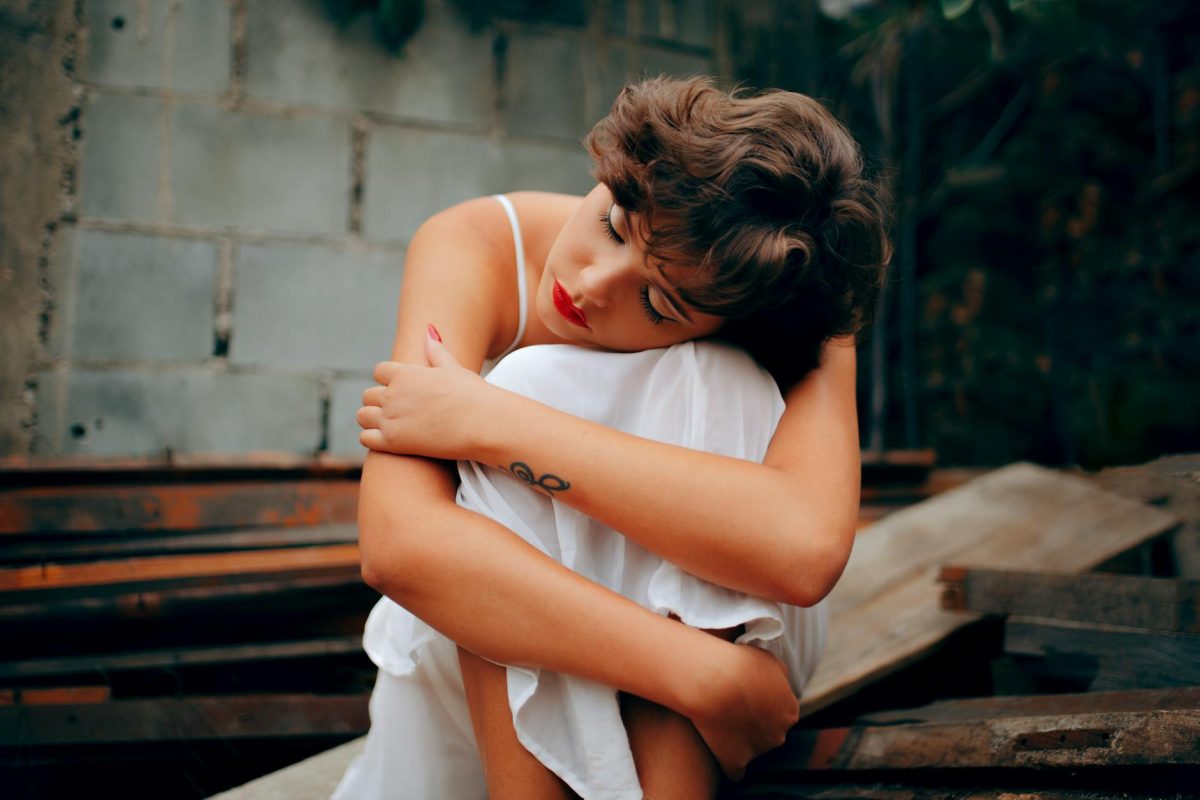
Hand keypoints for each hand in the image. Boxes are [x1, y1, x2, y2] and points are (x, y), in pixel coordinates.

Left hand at [357, 326, 495, 459]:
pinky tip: (390, 441)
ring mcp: (391, 418)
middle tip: (397, 411)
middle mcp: (394, 394)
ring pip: (362, 416)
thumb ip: (436, 351)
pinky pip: (365, 438)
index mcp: (406, 374)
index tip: (399, 390)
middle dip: (379, 402)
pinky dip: (373, 439)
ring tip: (390, 426)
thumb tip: (429, 329)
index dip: (387, 381)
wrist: (484, 424)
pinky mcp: (393, 442)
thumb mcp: (454, 369)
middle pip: (368, 395)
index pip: (379, 371)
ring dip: (372, 420)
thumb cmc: (474, 396)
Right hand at [688, 644, 799, 780]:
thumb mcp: (768, 659)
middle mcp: (779, 734)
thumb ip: (779, 675)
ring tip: (720, 720)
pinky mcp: (736, 762)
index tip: (745, 696)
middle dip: (754, 724)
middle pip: (769, 733)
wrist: (713, 680)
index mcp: (790, 710)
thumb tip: (780, 681)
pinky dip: (728, 762)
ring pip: (752, 749)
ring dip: (740, 739)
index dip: (762, 704)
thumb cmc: (739, 664)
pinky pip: (734, 770)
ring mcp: (758, 750)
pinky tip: (719, 749)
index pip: (780, 713)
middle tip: (732, 707)